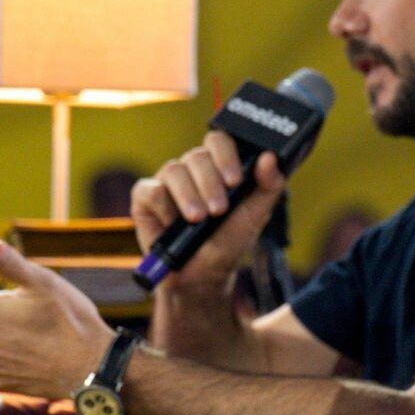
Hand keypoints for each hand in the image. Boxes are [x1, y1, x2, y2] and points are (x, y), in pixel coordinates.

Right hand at [130, 133, 286, 290]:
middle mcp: (192, 169)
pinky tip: (173, 224)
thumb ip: (269, 185)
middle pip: (197, 156)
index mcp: (218, 165)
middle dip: (210, 184)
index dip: (226, 155)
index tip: (235, 181)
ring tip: (198, 219)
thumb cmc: (230, 239)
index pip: (219, 141)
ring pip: (174, 170)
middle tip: (219, 210)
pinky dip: (165, 207)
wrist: (203, 273)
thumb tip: (270, 157)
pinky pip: (151, 190)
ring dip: (189, 196)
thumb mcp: (256, 214)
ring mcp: (168, 181)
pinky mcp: (145, 197)